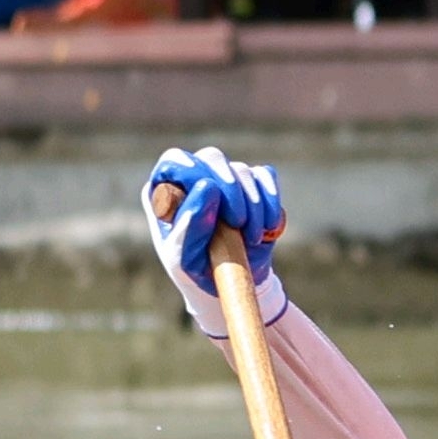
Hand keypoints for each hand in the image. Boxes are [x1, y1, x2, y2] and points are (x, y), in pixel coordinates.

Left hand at [141, 146, 288, 332]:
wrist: (232, 281)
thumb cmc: (197, 269)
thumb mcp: (185, 257)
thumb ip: (190, 226)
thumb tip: (207, 187)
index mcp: (167, 193)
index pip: (174, 162)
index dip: (191, 168)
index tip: (209, 187)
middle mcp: (195, 179)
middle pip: (212, 158)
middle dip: (229, 188)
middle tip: (237, 220)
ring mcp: (226, 180)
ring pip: (242, 171)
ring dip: (252, 205)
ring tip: (251, 237)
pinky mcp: (254, 186)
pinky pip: (266, 177)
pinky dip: (270, 201)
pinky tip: (268, 227)